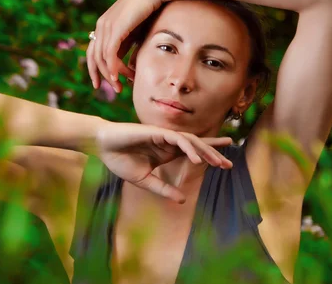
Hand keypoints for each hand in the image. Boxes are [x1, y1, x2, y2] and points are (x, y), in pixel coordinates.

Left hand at [86, 0, 162, 92]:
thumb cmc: (150, 10)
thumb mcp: (135, 33)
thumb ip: (128, 47)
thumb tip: (127, 66)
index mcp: (104, 25)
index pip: (93, 52)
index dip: (95, 69)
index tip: (102, 84)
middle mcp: (101, 25)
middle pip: (94, 57)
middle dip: (102, 76)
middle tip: (115, 89)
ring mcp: (106, 26)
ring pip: (102, 58)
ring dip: (111, 74)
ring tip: (121, 86)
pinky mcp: (115, 29)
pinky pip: (109, 54)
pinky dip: (112, 67)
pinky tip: (118, 77)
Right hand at [94, 121, 232, 203]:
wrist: (103, 147)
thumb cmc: (121, 160)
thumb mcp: (144, 180)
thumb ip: (163, 189)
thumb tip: (183, 200)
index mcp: (168, 152)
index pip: (194, 151)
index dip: (210, 154)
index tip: (226, 162)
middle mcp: (169, 142)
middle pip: (197, 145)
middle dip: (214, 153)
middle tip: (229, 165)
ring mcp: (164, 136)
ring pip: (191, 141)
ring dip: (205, 151)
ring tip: (218, 163)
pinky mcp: (157, 132)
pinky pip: (178, 139)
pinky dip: (189, 148)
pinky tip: (197, 160)